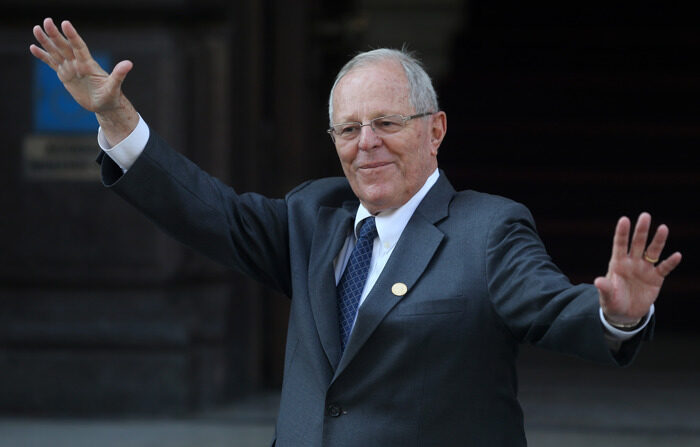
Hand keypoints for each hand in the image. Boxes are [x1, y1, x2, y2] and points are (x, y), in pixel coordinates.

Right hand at [30, 18, 137, 143]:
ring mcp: (70, 68)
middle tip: (47, 21)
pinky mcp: (65, 75)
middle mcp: (78, 63)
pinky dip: (43, 56)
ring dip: (46, 42)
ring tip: (36, 29)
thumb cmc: (111, 96)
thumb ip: (119, 74)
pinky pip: (52, 63)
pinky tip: (33, 47)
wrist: (104, 105)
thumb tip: (129, 64)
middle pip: (65, 46)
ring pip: (56, 52)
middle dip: (56, 35)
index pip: (79, 47)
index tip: (65, 23)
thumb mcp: (114, 87)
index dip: (73, 36)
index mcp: (88, 64)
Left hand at [594, 212, 681, 325]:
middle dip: (641, 230)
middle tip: (645, 216)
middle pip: (637, 243)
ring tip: (663, 228)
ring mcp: (645, 269)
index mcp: (617, 263)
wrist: (625, 313)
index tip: (624, 219)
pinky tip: (677, 255)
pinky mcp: (656, 278)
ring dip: (658, 241)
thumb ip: (605, 288)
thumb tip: (597, 281)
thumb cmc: (613, 301)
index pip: (620, 245)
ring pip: (652, 252)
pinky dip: (670, 262)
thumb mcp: (607, 296)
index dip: (622, 233)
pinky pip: (664, 268)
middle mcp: (632, 262)